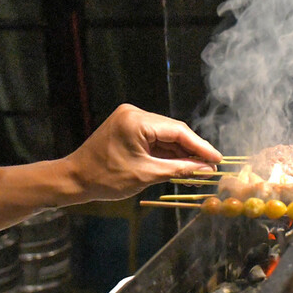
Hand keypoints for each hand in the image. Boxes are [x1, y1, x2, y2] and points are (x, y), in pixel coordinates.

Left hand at [63, 104, 221, 200]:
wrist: (74, 179)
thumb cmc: (106, 178)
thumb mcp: (146, 175)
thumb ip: (179, 169)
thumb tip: (206, 169)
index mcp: (137, 121)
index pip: (178, 131)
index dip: (200, 147)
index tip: (218, 159)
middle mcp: (134, 113)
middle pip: (173, 131)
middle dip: (192, 150)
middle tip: (212, 166)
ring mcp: (130, 119)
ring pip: (165, 135)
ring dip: (181, 152)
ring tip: (200, 169)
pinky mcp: (128, 127)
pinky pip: (154, 138)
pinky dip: (167, 152)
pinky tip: (182, 164)